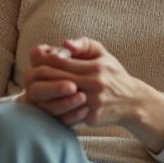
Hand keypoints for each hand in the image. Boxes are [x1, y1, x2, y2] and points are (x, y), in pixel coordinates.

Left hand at [21, 37, 163, 130]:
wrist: (132, 101)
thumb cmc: (113, 74)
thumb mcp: (103, 53)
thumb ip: (83, 44)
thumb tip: (64, 44)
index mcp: (96, 67)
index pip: (60, 62)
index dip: (44, 60)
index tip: (37, 61)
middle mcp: (95, 84)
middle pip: (56, 79)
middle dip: (39, 77)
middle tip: (30, 76)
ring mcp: (93, 102)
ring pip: (58, 98)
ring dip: (44, 95)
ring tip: (37, 90)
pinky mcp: (92, 118)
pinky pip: (66, 115)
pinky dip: (55, 110)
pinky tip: (48, 104)